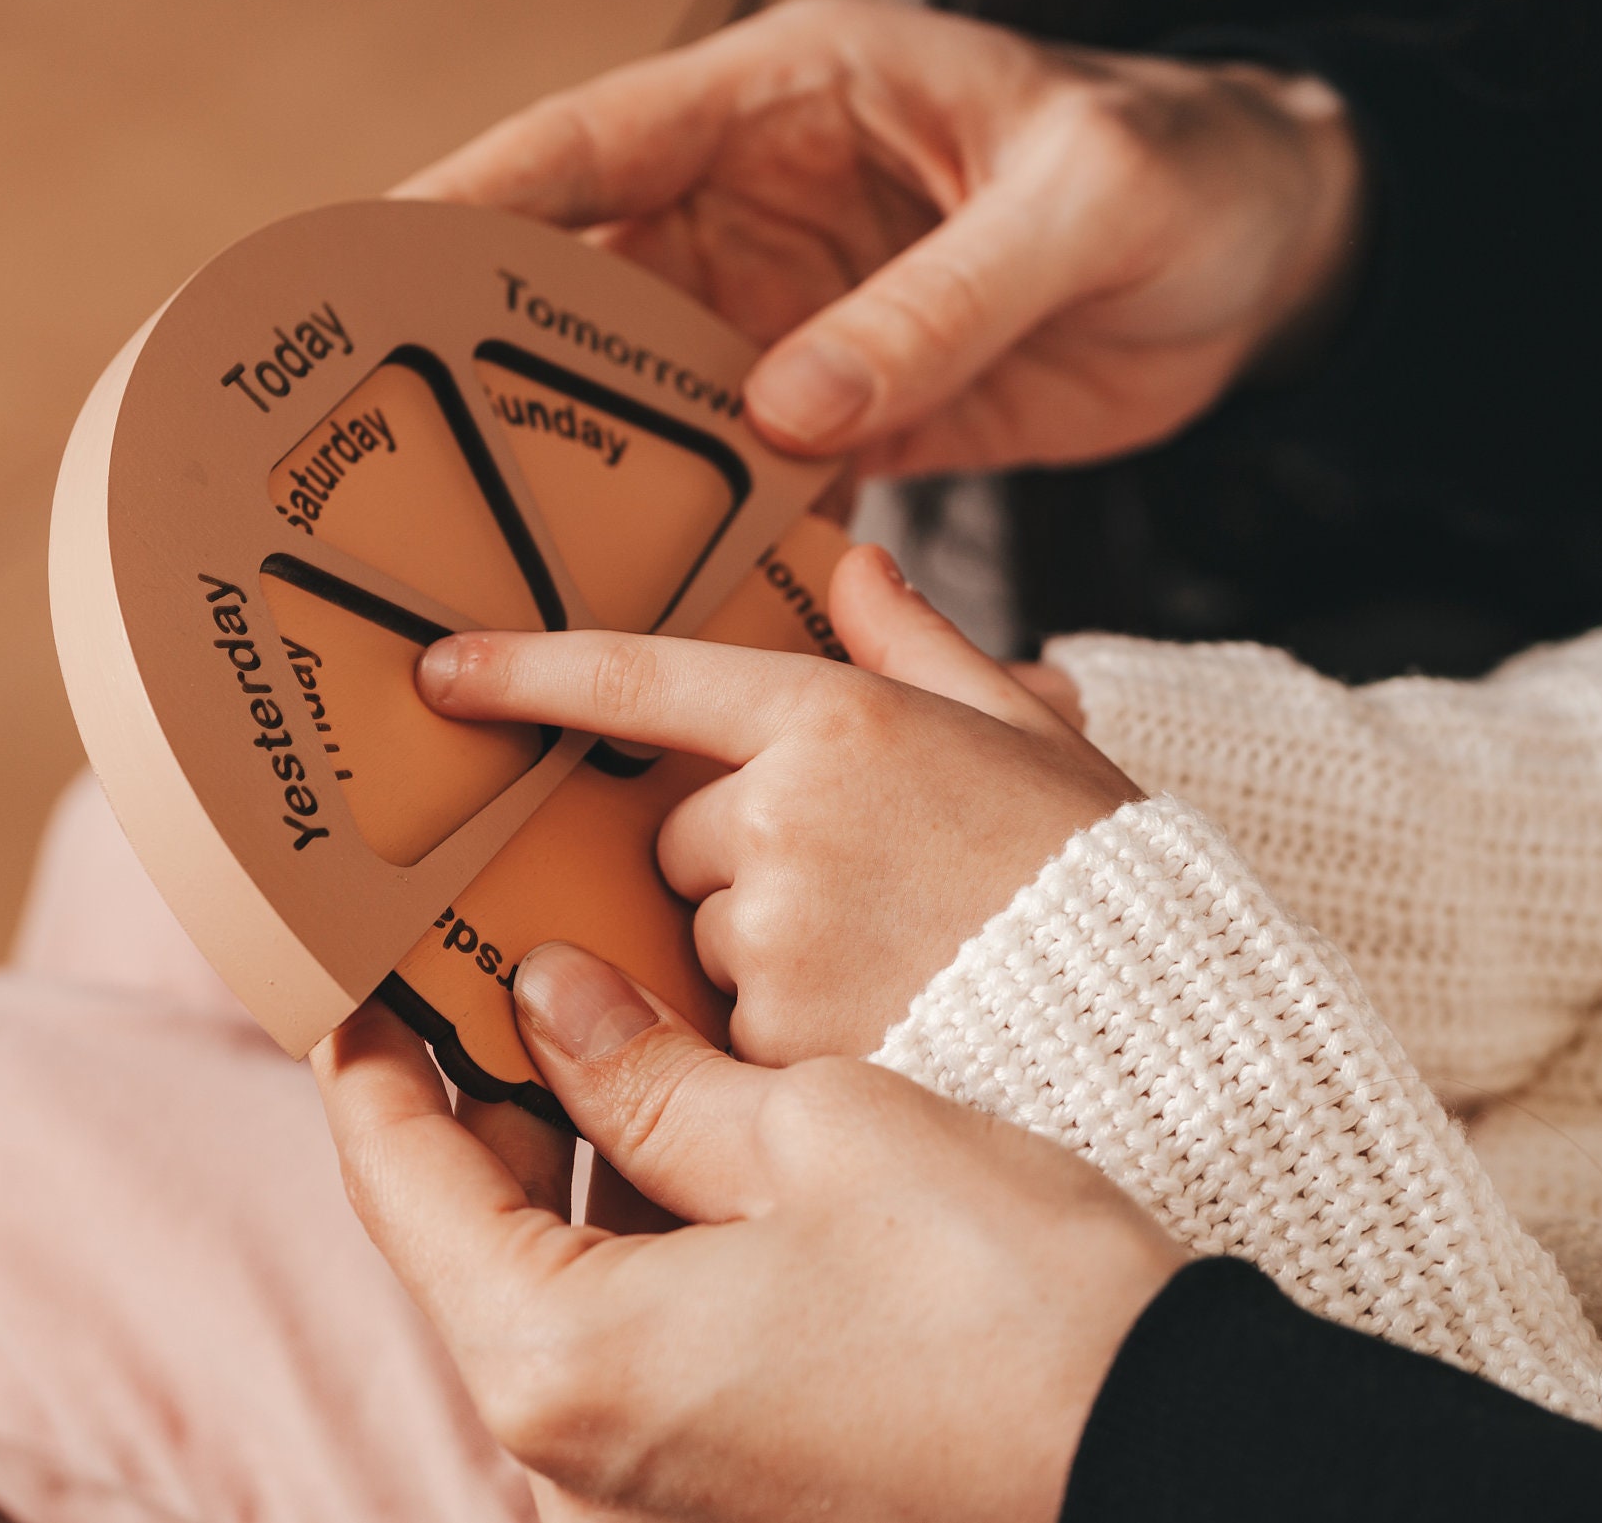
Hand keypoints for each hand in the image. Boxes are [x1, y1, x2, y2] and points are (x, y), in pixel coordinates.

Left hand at [314, 945, 1186, 1522]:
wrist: (1177, 1463)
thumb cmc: (1004, 1303)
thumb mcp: (813, 1131)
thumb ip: (647, 1072)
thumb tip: (550, 998)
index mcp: (557, 1363)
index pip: (399, 1181)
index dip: (373, 1061)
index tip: (360, 972)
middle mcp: (571, 1451)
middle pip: (462, 1240)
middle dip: (471, 1100)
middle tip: (476, 967)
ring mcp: (643, 1482)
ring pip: (545, 1288)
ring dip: (552, 1166)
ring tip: (572, 1023)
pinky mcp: (717, 1485)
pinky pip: (622, 1340)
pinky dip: (624, 1237)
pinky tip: (667, 1132)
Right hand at [392, 0, 1359, 474]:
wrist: (1272, 246)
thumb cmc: (1181, 169)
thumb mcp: (1081, 207)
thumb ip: (938, 304)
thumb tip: (784, 410)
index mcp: (787, 99)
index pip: (592, 141)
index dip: (468, 202)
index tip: (366, 271)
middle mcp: (757, 203)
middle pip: (579, 283)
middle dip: (478, 359)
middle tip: (367, 448)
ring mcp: (788, 312)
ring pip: (638, 394)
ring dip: (571, 467)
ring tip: (473, 553)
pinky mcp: (839, 408)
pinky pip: (731, 473)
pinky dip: (684, 531)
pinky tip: (630, 603)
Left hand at [420, 543, 1138, 1062]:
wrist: (1164, 1035)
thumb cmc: (1097, 883)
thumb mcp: (1025, 739)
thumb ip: (924, 648)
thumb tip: (855, 564)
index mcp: (838, 719)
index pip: (641, 682)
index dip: (526, 672)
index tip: (437, 671)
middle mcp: (784, 814)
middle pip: (677, 835)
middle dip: (737, 862)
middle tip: (867, 892)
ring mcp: (770, 930)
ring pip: (700, 936)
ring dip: (759, 953)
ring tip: (891, 965)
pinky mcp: (770, 1038)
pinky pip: (724, 1031)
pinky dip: (776, 1037)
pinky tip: (874, 1029)